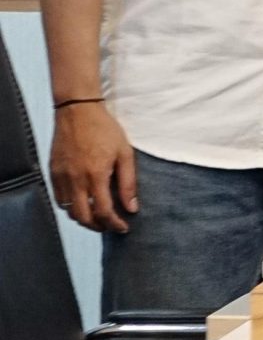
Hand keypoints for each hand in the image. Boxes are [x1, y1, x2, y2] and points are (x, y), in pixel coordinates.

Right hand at [49, 101, 136, 233]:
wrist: (78, 111)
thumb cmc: (104, 129)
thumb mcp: (124, 153)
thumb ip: (128, 182)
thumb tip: (132, 207)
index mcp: (96, 175)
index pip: (103, 211)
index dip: (114, 224)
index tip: (123, 227)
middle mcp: (75, 180)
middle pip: (83, 217)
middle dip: (98, 227)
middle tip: (111, 226)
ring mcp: (61, 177)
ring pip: (69, 211)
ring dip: (84, 218)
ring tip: (99, 216)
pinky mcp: (52, 173)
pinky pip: (59, 199)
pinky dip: (71, 207)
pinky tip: (83, 203)